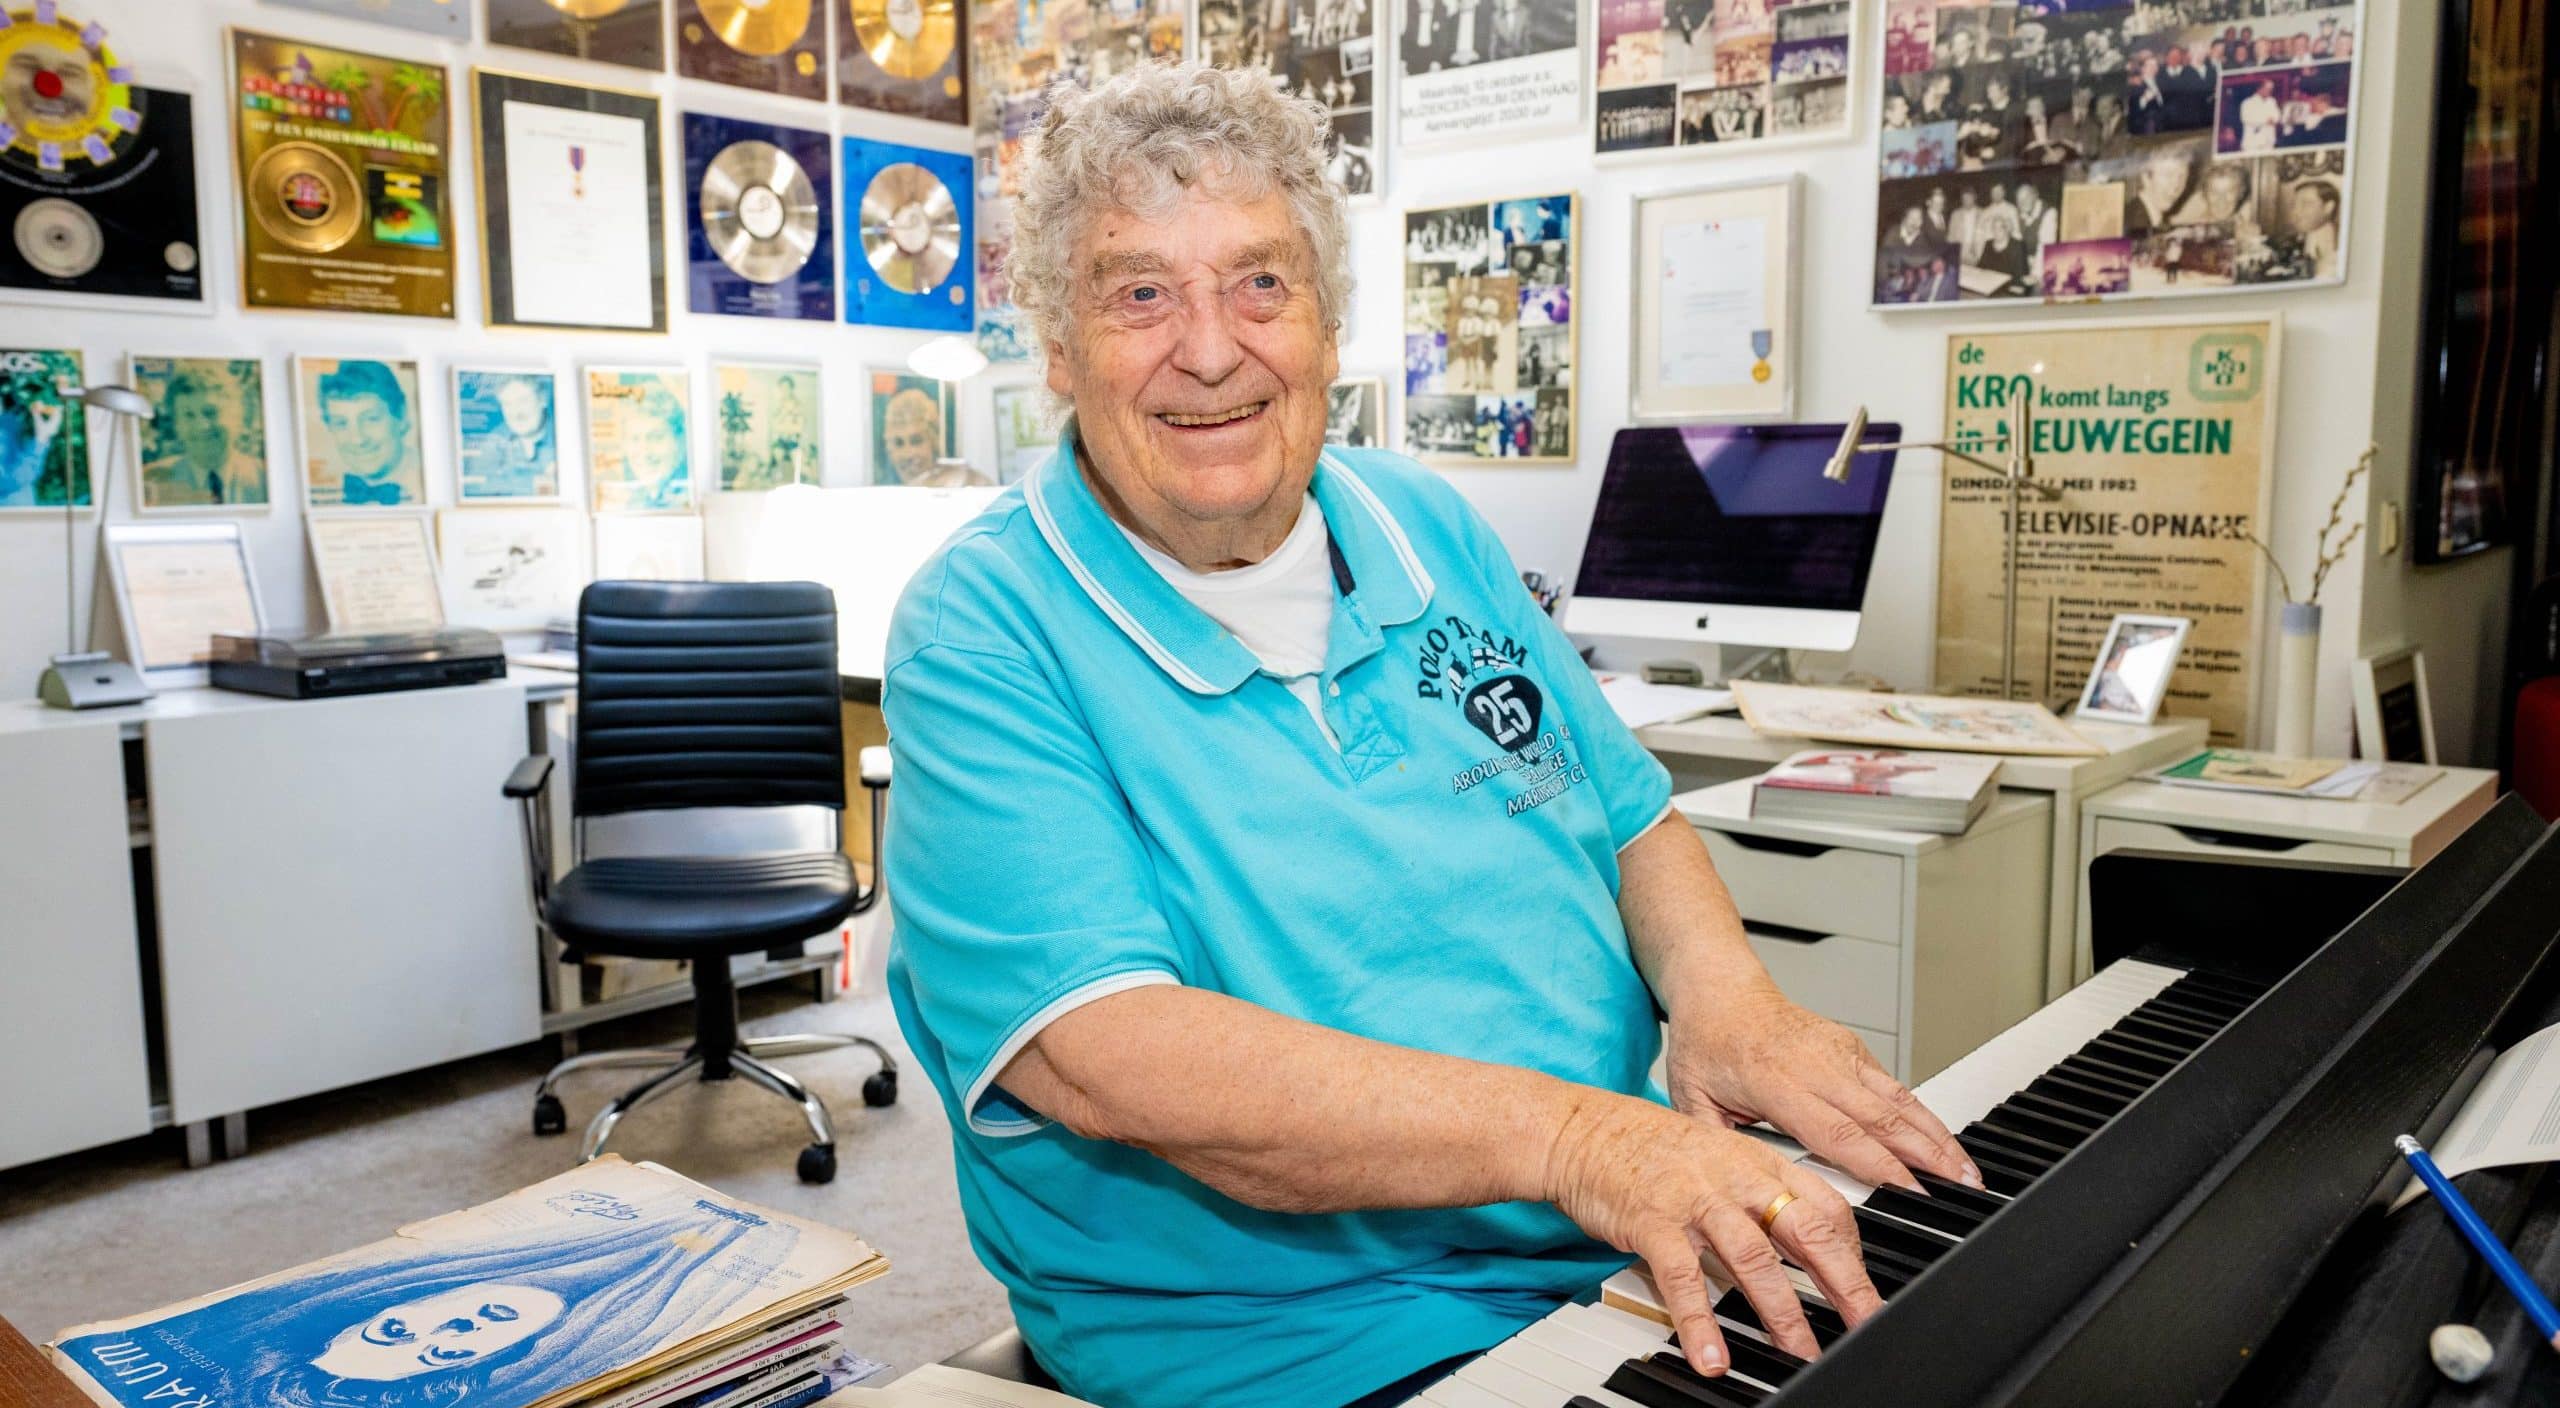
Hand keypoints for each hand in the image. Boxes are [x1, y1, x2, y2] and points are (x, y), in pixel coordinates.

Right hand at [1544, 1092, 1881, 1372]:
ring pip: (1754, 1258)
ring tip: (1799, 1352)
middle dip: (1843, 1282)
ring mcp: (1695, 1198)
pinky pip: (1684, 1279)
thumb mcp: (1716, 1157)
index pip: (1825, 1203)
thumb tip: (1797, 1243)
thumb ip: (1756, 1195)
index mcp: (1757, 1160)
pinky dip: (1700, 1322)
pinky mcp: (1654, 1222)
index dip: (1854, 1249)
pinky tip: (1712, 1355)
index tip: (1866, 1289)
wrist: (1579, 1129)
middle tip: (1864, 1322)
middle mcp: (1735, 1177)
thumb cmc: (1646, 1147)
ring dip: (1782, 1311)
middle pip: (1806, 1229)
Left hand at [1664, 979, 1979, 1193]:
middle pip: (1884, 1118)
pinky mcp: (1852, 1048)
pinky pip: (1894, 1086)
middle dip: (1928, 1157)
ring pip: (1900, 1100)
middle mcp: (1817, 1064)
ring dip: (1938, 1138)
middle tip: (1962, 1192)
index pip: (1838, 1132)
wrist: (1719, 988)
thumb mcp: (1693, 1099)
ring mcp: (1840, 1052)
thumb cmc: (1705, 1042)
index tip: (1912, 1191)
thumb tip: (1736, 1195)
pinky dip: (1924, 1116)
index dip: (1881, 1164)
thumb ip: (1718, 1147)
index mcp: (1777, 1081)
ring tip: (1969, 1174)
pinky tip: (1944, 1143)